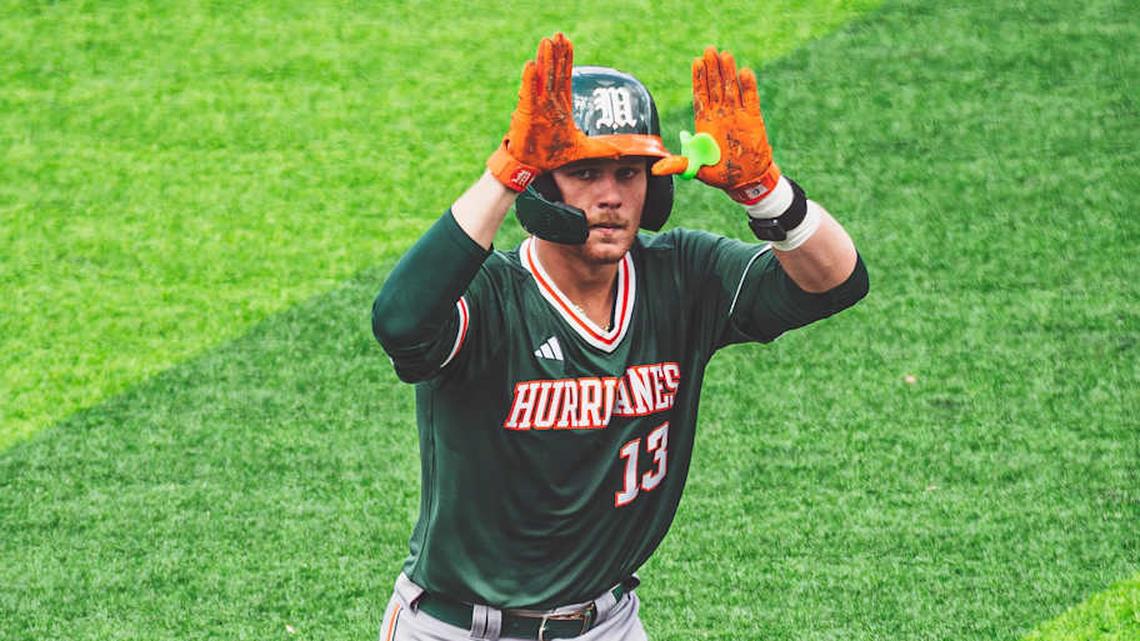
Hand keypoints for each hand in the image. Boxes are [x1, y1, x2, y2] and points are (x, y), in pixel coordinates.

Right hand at [487, 33, 619, 190]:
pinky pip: (528, 93)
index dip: (566, 60)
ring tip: (547, 42)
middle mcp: (548, 103)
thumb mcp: (582, 150)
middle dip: (557, 54)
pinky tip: (532, 64)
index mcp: (559, 107)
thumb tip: (621, 153)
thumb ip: (602, 149)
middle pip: (554, 73)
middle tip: (558, 35)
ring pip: (543, 78)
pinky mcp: (526, 113)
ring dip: (545, 60)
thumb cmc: (550, 156)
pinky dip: (530, 79)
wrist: (531, 168)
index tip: (568, 43)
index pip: (564, 78)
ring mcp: (537, 106)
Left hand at [675, 47, 780, 203]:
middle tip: (709, 50)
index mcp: (705, 122)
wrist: (746, 180)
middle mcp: (720, 114)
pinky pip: (751, 98)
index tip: (696, 61)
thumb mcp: (697, 169)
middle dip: (711, 69)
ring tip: (725, 55)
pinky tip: (744, 72)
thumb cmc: (721, 174)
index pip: (700, 95)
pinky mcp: (752, 118)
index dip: (698, 79)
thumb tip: (655, 170)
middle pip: (715, 86)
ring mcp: (737, 114)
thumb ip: (679, 165)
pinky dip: (748, 86)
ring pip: (732, 88)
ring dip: (728, 72)